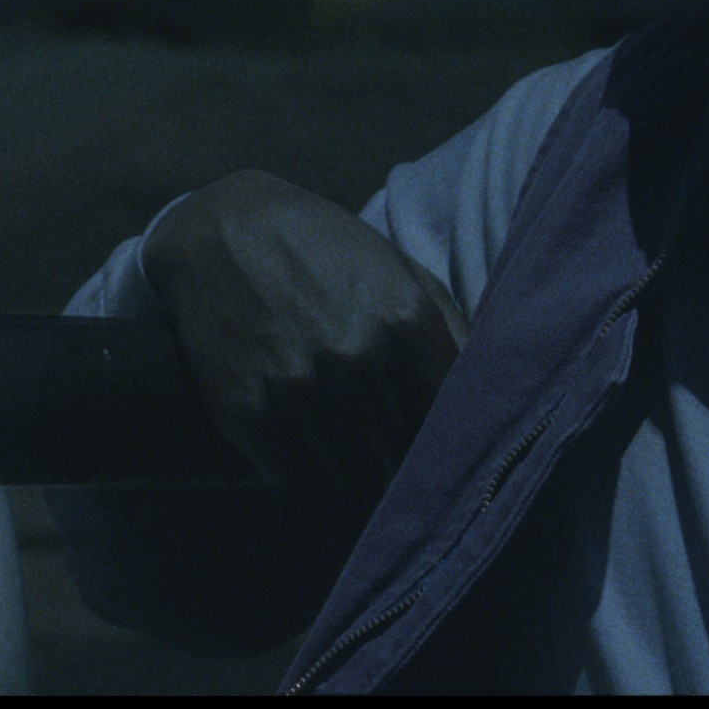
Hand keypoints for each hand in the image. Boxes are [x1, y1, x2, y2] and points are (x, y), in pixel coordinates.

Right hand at [141, 170, 470, 492]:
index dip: (451, 438)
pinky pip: (295, 478)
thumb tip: (490, 395)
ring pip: (352, 477)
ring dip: (359, 472)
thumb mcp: (398, 269)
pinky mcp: (244, 412)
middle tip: (398, 458)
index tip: (446, 447)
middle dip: (404, 460)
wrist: (217, 230)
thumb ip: (449, 329)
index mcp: (404, 318)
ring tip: (358, 454)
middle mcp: (353, 357)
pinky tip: (310, 446)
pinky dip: (308, 473)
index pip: (449, 416)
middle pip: (402, 455)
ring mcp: (295, 388)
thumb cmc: (322, 249)